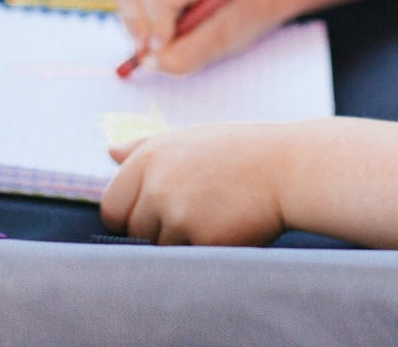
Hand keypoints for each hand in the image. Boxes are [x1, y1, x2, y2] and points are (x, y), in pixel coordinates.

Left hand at [99, 124, 287, 244]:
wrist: (287, 168)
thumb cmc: (237, 152)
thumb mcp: (188, 138)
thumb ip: (144, 147)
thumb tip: (110, 151)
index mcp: (149, 156)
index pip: (112, 206)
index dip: (129, 216)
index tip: (152, 214)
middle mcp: (156, 183)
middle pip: (133, 232)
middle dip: (155, 230)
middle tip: (192, 213)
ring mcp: (177, 213)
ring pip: (159, 249)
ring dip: (181, 242)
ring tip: (213, 214)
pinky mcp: (200, 240)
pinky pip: (187, 259)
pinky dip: (203, 251)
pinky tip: (226, 226)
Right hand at [113, 0, 268, 73]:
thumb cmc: (240, 16)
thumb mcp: (222, 40)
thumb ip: (186, 54)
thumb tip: (147, 61)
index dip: (156, 27)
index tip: (165, 47)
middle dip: (137, 24)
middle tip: (154, 49)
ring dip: (133, 22)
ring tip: (159, 39)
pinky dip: (134, 18)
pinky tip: (157, 29)